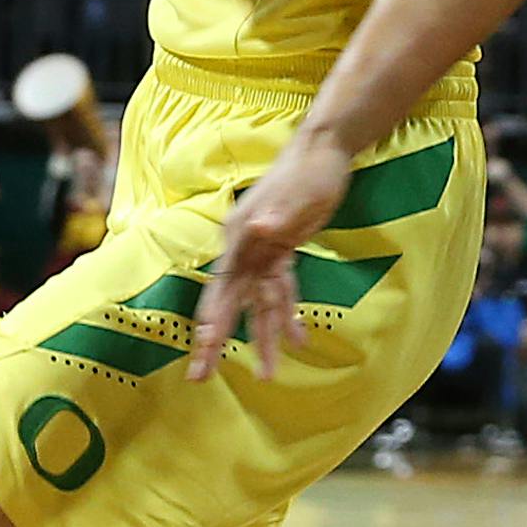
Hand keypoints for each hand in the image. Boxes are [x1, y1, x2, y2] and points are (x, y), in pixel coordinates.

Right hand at [188, 133, 354, 381]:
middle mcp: (245, 246)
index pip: (222, 285)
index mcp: (240, 235)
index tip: (204, 347)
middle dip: (217, 339)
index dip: (213, 317)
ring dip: (263, 337)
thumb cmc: (309, 170)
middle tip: (201, 376)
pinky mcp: (280, 251)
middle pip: (229, 300)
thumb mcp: (297, 193)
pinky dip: (288, 313)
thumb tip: (259, 229)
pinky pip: (280, 290)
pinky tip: (297, 339)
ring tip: (267, 374)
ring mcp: (262, 251)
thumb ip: (277, 215)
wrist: (325, 150)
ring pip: (258, 302)